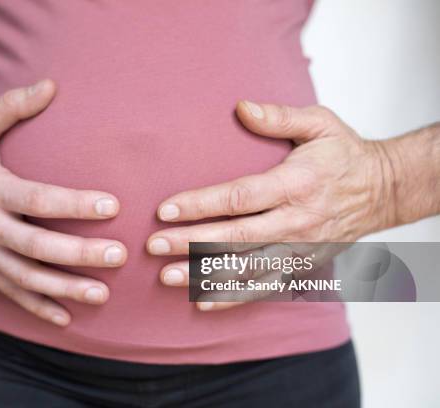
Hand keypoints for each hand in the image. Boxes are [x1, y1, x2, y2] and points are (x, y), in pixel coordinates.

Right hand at [0, 80, 126, 325]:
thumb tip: (52, 84)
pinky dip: (38, 308)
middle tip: (119, 255)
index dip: (77, 204)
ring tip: (103, 293)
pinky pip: (12, 293)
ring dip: (66, 289)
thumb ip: (13, 104)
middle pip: (39, 246)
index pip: (40, 200)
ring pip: (29, 278)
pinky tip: (66, 318)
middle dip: (81, 254)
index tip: (113, 206)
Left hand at [147, 101, 390, 310]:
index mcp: (296, 184)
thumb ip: (280, 116)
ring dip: (205, 275)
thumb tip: (240, 107)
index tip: (165, 209)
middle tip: (153, 246)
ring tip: (166, 277)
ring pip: (247, 268)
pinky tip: (202, 302)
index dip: (200, 205)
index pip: (239, 197)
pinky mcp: (302, 265)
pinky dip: (234, 297)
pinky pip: (265, 287)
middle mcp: (297, 221)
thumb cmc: (344, 154)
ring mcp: (300, 248)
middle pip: (236, 237)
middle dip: (190, 243)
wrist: (384, 191)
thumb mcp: (320, 123)